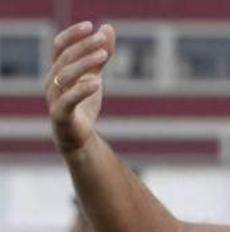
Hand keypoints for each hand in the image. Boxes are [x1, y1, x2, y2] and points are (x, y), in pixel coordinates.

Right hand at [44, 21, 115, 152]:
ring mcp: (54, 98)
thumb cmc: (83, 103)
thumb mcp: (94, 76)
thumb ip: (101, 55)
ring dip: (84, 63)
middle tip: (101, 39)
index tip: (89, 25)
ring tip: (103, 55)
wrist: (80, 137)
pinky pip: (68, 100)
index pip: (59, 47)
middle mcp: (51, 82)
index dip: (72, 35)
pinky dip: (81, 90)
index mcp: (57, 70)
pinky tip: (97, 82)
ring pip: (65, 76)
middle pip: (64, 58)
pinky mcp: (60, 115)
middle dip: (83, 46)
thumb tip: (108, 28)